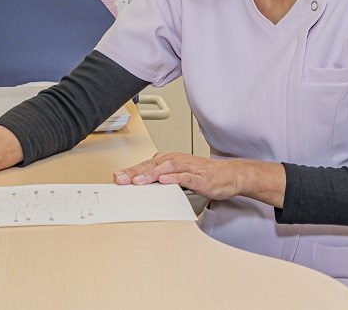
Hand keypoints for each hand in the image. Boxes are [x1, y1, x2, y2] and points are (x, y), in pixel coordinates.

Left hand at [114, 152, 244, 199]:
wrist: (230, 175)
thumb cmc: (205, 175)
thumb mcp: (181, 175)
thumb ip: (164, 179)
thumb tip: (143, 186)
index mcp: (172, 160)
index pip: (147, 164)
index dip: (132, 170)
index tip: (117, 177)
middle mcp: (179, 161)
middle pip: (153, 165)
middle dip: (135, 172)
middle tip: (120, 179)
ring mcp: (190, 168)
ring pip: (167, 169)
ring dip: (151, 174)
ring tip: (137, 181)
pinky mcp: (200, 177)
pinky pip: (185, 177)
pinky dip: (174, 178)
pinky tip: (164, 181)